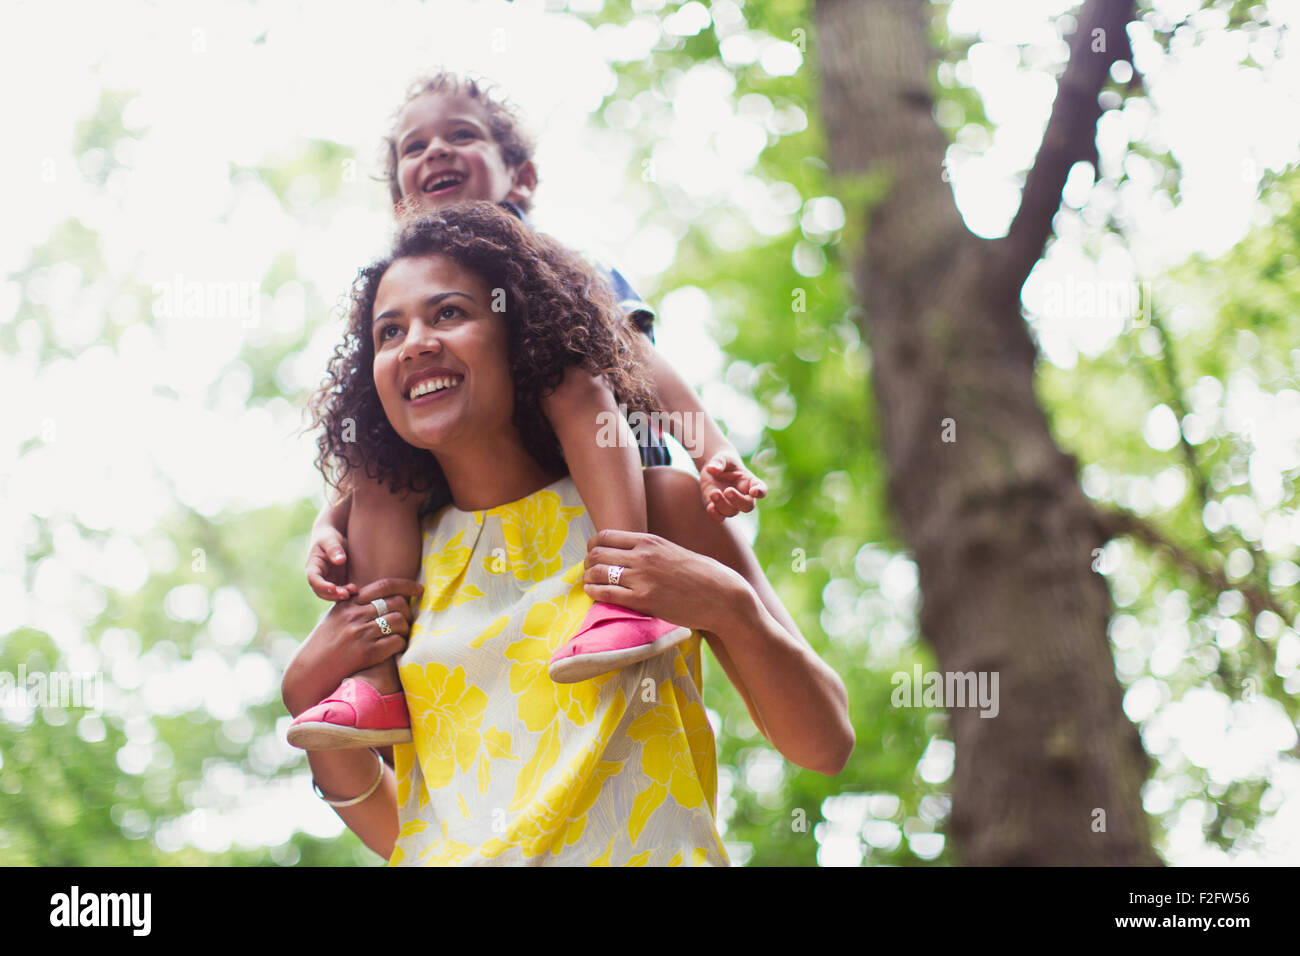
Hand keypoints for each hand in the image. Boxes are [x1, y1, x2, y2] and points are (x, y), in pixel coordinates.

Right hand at [282, 578, 423, 715]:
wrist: (310, 671)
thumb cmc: (324, 644)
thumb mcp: (335, 617)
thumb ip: (354, 604)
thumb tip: (377, 593)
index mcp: (348, 603)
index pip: (383, 586)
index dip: (406, 585)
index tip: (418, 589)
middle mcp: (354, 616)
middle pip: (396, 603)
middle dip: (408, 610)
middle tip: (409, 619)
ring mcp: (360, 634)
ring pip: (399, 621)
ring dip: (405, 629)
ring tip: (401, 635)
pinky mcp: (366, 653)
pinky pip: (396, 642)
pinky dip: (401, 644)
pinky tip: (396, 648)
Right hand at [307, 526, 356, 600]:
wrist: (334, 538)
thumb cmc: (328, 536)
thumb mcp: (330, 539)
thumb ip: (334, 549)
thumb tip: (340, 560)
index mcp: (313, 566)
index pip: (313, 579)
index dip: (322, 586)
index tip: (333, 588)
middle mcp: (319, 577)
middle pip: (321, 591)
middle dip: (332, 595)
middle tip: (346, 594)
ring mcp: (328, 580)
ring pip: (331, 594)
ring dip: (341, 595)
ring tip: (353, 591)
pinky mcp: (338, 582)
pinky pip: (340, 591)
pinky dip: (347, 593)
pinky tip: (356, 590)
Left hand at [581, 530, 749, 634]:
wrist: (723, 597)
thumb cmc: (703, 576)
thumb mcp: (673, 552)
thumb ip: (651, 551)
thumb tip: (630, 555)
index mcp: (650, 541)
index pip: (605, 535)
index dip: (593, 546)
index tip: (594, 555)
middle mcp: (643, 556)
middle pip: (596, 554)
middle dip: (587, 563)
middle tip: (589, 572)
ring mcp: (642, 578)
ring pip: (596, 573)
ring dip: (588, 579)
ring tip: (590, 584)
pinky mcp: (643, 601)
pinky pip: (606, 594)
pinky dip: (595, 594)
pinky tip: (595, 595)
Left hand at [699, 449, 765, 522]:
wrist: (713, 469)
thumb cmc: (724, 462)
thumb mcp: (722, 457)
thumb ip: (719, 462)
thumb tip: (712, 469)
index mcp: (749, 481)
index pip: (761, 488)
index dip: (760, 492)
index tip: (755, 491)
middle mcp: (743, 495)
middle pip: (748, 506)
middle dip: (738, 500)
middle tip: (728, 491)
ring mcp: (731, 503)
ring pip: (732, 512)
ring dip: (722, 505)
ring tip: (713, 493)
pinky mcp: (718, 507)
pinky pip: (719, 517)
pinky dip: (715, 515)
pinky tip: (710, 507)